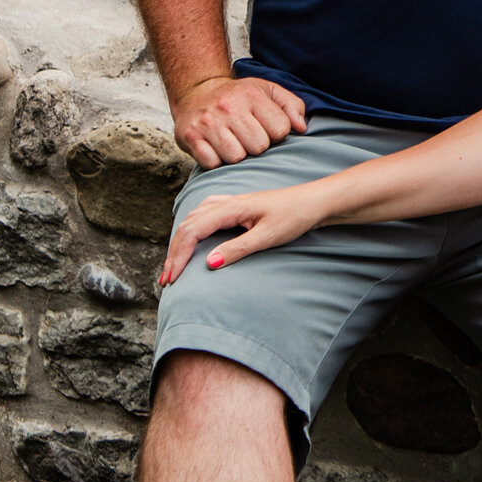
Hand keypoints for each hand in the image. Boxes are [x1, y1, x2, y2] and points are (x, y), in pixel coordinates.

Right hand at [159, 183, 326, 283]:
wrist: (315, 201)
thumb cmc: (295, 216)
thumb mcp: (268, 236)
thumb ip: (238, 249)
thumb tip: (209, 264)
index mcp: (231, 207)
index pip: (192, 231)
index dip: (178, 256)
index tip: (171, 278)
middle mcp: (226, 202)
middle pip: (188, 225)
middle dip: (174, 252)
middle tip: (166, 280)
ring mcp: (230, 203)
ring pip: (193, 219)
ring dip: (180, 242)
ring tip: (173, 266)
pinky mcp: (235, 208)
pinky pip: (203, 216)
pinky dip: (191, 231)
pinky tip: (190, 241)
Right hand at [171, 75, 308, 168]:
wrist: (196, 92)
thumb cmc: (238, 96)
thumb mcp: (267, 90)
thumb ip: (292, 106)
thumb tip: (302, 128)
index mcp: (252, 95)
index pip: (280, 130)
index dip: (276, 133)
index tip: (266, 128)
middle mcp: (229, 107)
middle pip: (259, 146)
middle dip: (257, 146)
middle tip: (248, 136)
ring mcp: (208, 123)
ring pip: (236, 157)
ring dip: (237, 155)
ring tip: (233, 142)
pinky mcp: (191, 137)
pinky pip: (212, 163)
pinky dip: (216, 161)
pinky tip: (216, 148)